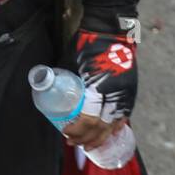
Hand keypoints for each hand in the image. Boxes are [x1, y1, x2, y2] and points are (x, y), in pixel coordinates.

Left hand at [68, 19, 136, 149]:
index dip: (78, 130)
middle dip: (87, 137)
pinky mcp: (130, 89)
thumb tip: (45, 87)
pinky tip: (107, 132)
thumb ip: (61, 77)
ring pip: (116, 122)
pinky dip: (116, 125)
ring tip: (90, 144)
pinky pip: (125, 113)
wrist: (109, 30)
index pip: (89, 118)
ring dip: (102, 136)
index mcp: (98, 87)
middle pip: (102, 125)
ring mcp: (125, 92)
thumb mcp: (69, 61)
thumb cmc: (85, 43)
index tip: (65, 132)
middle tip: (73, 143)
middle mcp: (115, 93)